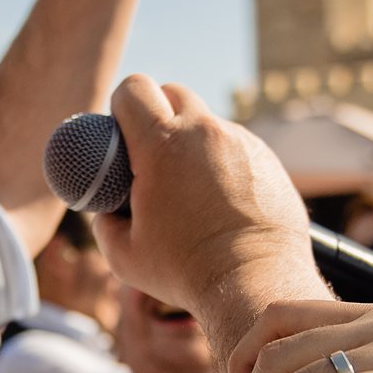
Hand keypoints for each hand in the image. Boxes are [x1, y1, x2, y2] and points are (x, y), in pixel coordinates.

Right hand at [91, 76, 316, 347]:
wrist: (256, 283)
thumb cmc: (186, 271)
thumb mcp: (124, 254)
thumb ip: (104, 221)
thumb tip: (105, 208)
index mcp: (163, 145)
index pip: (135, 89)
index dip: (122, 106)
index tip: (121, 133)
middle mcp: (205, 132)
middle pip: (174, 92)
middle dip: (159, 113)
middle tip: (152, 153)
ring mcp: (242, 142)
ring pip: (208, 123)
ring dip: (194, 141)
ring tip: (191, 189)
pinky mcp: (267, 159)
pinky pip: (236, 146)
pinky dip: (223, 162)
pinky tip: (222, 201)